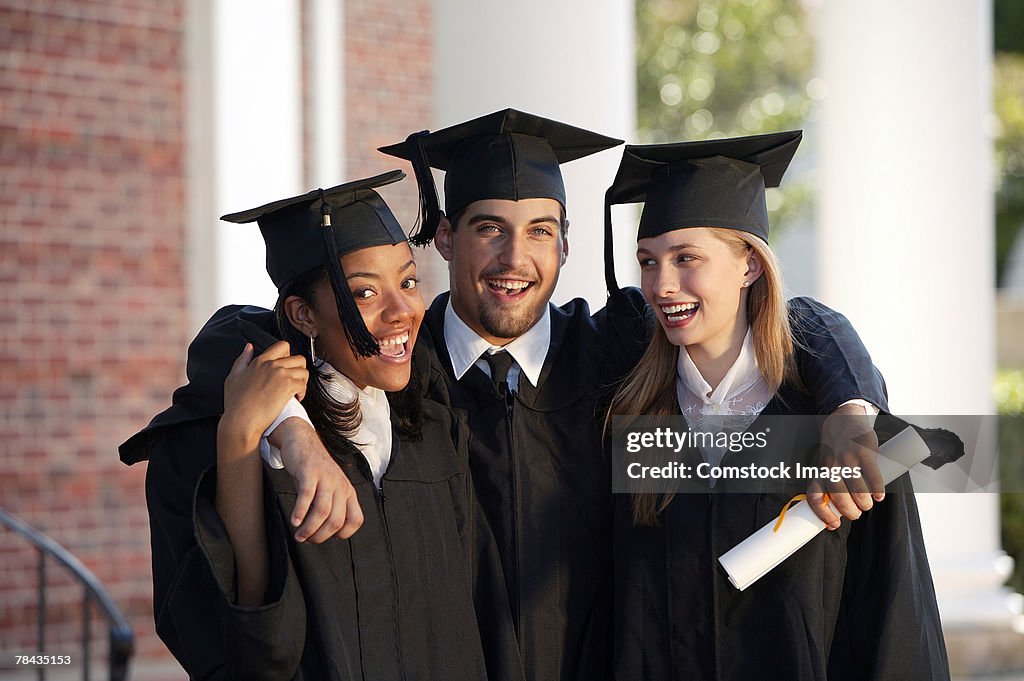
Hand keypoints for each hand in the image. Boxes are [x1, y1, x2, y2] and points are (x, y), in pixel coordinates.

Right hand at [221, 342, 308, 444]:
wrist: (241, 421)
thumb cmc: (236, 404)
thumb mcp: (233, 377)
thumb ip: (242, 360)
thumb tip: (249, 347)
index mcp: (259, 361)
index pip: (282, 346)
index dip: (288, 355)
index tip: (286, 366)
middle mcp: (271, 365)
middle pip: (298, 358)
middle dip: (299, 369)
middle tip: (294, 380)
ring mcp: (280, 375)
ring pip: (304, 371)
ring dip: (302, 381)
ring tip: (295, 390)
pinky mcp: (287, 386)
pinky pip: (303, 384)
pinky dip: (302, 392)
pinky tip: (295, 398)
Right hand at [271, 418, 364, 541]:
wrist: (302, 441)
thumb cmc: (314, 470)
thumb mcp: (328, 489)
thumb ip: (329, 507)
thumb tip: (320, 533)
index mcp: (348, 492)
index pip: (356, 520)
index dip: (342, 534)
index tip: (326, 535)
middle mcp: (341, 486)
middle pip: (337, 521)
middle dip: (320, 536)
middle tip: (307, 539)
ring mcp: (326, 478)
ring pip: (322, 511)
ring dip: (309, 528)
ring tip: (299, 535)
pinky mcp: (310, 473)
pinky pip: (307, 496)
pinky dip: (300, 512)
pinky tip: (294, 521)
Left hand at [807, 404, 883, 529]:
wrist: (844, 419)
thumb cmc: (834, 449)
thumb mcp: (823, 465)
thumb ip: (826, 485)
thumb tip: (833, 514)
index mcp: (818, 470)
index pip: (814, 497)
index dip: (823, 514)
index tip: (834, 525)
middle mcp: (831, 465)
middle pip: (839, 498)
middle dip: (850, 512)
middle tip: (857, 513)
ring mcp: (847, 458)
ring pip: (857, 490)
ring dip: (864, 503)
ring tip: (867, 504)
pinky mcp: (864, 452)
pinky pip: (873, 477)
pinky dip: (877, 490)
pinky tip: (879, 495)